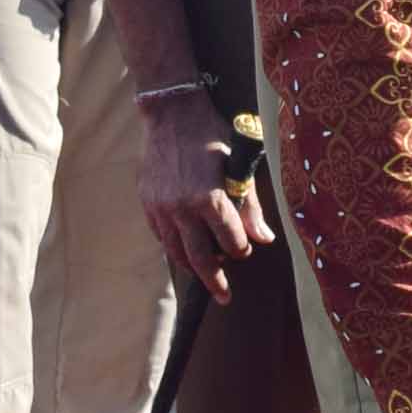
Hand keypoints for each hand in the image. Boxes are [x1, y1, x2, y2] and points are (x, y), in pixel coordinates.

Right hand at [138, 93, 271, 301]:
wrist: (171, 115)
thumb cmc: (212, 136)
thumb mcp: (240, 166)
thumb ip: (250, 206)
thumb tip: (264, 239)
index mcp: (209, 198)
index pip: (230, 240)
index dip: (241, 249)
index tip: (246, 249)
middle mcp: (182, 208)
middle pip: (199, 257)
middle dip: (214, 280)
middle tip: (225, 297)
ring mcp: (160, 208)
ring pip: (176, 251)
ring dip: (192, 267)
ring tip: (206, 275)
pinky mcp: (147, 204)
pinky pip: (160, 237)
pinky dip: (174, 248)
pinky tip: (185, 251)